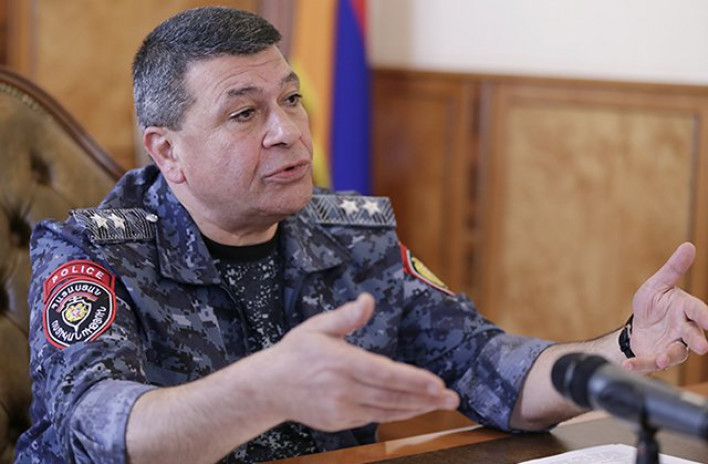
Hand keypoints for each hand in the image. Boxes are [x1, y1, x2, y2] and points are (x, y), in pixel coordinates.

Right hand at [262, 293, 459, 430]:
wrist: (268, 388)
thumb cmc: (295, 353)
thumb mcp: (317, 327)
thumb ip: (346, 317)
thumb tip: (368, 300)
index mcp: (340, 363)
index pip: (384, 373)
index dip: (412, 380)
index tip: (437, 383)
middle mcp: (343, 389)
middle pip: (392, 396)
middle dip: (425, 398)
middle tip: (452, 398)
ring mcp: (341, 409)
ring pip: (387, 411)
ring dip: (416, 408)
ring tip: (440, 404)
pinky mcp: (340, 422)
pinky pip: (374, 418)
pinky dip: (396, 414)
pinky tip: (412, 408)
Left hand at [626, 242, 707, 371]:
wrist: (638, 325)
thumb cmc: (654, 304)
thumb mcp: (658, 284)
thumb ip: (674, 268)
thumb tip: (688, 246)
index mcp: (685, 309)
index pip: (698, 312)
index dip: (706, 316)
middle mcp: (683, 330)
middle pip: (693, 335)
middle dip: (698, 340)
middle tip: (703, 347)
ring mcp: (672, 345)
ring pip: (675, 353)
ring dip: (669, 356)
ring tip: (662, 358)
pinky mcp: (657, 356)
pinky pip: (650, 362)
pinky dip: (641, 365)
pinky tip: (629, 365)